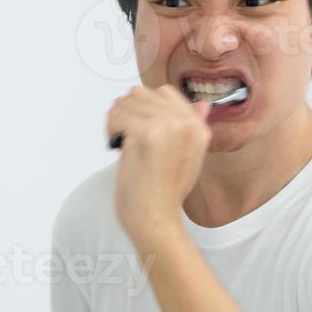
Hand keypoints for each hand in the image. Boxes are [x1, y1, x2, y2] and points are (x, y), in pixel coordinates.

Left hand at [106, 85, 211, 243]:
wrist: (156, 218)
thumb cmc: (165, 192)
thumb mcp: (188, 156)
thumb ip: (192, 127)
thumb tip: (201, 104)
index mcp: (197, 127)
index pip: (163, 92)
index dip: (144, 108)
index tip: (139, 131)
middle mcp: (186, 123)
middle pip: (140, 93)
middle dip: (126, 114)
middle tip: (127, 139)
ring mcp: (167, 126)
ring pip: (125, 101)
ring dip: (116, 121)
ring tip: (123, 143)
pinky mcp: (146, 134)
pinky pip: (116, 115)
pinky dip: (111, 131)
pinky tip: (119, 148)